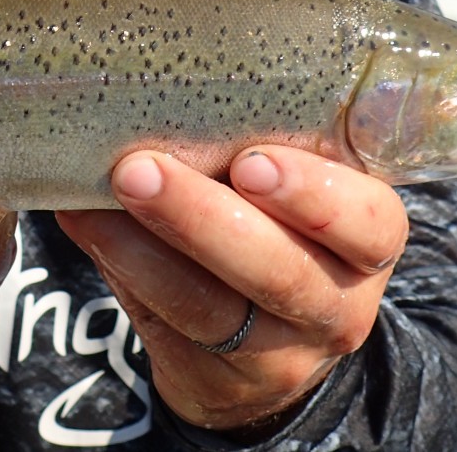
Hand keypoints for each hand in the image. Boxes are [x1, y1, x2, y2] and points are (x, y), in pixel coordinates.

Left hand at [55, 147, 407, 436]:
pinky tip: (86, 222)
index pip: (369, 222)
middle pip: (279, 269)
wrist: (267, 342)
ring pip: (213, 307)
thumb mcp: (302, 190)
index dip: (313, 194)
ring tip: (100, 193)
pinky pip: (168, 323)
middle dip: (202, 218)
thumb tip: (168, 77)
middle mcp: (340, 302)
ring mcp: (283, 350)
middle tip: (139, 170)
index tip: (251, 162)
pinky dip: (123, 265)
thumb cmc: (279, 223)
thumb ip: (264, 146)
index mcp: (370, 238)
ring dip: (146, 245)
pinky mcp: (222, 378)